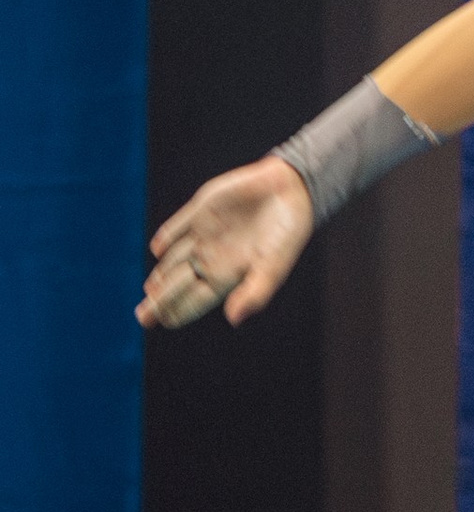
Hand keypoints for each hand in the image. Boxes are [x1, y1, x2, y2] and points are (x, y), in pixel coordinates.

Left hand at [138, 157, 314, 331]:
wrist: (293, 190)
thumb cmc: (287, 233)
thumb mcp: (274, 266)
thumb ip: (255, 292)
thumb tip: (233, 319)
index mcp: (226, 277)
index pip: (194, 301)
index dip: (177, 312)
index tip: (163, 322)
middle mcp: (210, 258)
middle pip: (176, 285)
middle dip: (159, 302)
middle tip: (142, 318)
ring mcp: (203, 234)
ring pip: (172, 260)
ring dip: (160, 275)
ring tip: (150, 289)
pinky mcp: (201, 210)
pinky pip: (177, 227)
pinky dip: (167, 238)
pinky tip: (158, 249)